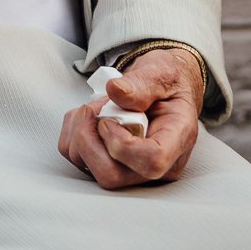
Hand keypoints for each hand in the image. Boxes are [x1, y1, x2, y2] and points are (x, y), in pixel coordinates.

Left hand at [57, 48, 204, 190]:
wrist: (165, 90)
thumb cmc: (168, 84)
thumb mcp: (160, 74)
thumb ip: (141, 84)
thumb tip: (116, 90)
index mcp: (177, 140)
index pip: (152, 162)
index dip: (121, 144)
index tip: (110, 119)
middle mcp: (158, 165)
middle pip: (112, 175)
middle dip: (89, 139)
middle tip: (93, 109)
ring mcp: (133, 171)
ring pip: (90, 169)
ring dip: (80, 133)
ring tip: (96, 108)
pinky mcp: (112, 167)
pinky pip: (79, 160)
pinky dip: (73, 134)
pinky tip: (90, 117)